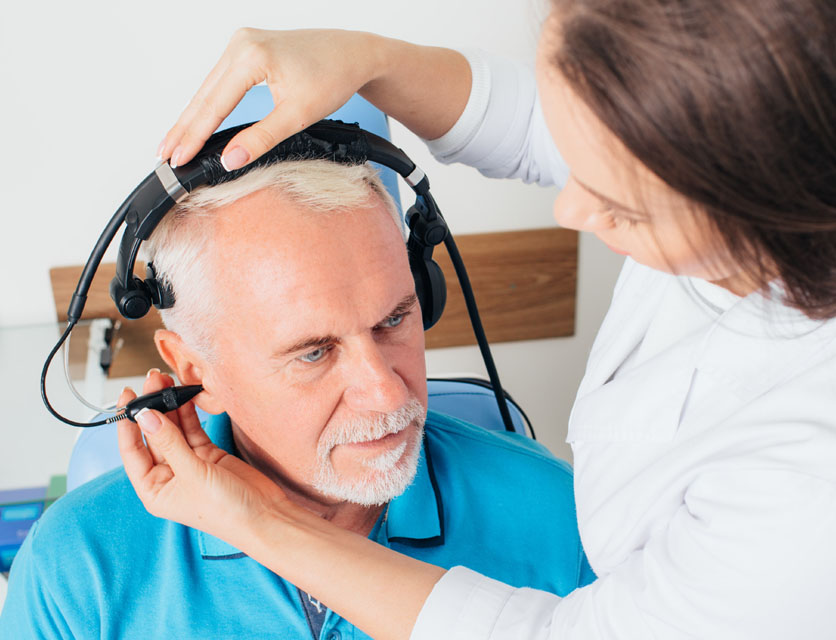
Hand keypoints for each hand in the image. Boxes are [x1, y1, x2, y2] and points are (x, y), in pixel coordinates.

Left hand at [116, 370, 288, 547]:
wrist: (265, 515)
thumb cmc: (226, 510)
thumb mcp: (192, 474)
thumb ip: (169, 442)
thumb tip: (145, 416)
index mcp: (154, 490)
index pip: (131, 451)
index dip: (127, 423)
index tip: (129, 396)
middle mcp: (168, 476)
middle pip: (152, 435)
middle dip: (152, 408)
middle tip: (154, 380)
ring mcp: (189, 464)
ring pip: (173, 429)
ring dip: (170, 407)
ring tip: (167, 382)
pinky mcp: (209, 455)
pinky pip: (193, 429)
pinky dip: (189, 413)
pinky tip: (185, 396)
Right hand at [158, 28, 385, 170]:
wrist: (353, 53)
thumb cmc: (333, 77)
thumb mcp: (299, 114)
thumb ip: (263, 137)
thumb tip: (230, 159)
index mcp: (252, 55)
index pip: (214, 104)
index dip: (194, 136)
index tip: (177, 158)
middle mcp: (241, 43)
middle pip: (204, 95)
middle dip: (183, 128)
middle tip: (163, 157)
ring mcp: (241, 42)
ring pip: (208, 88)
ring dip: (191, 117)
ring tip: (172, 144)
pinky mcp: (246, 48)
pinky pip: (219, 81)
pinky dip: (207, 103)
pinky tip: (194, 121)